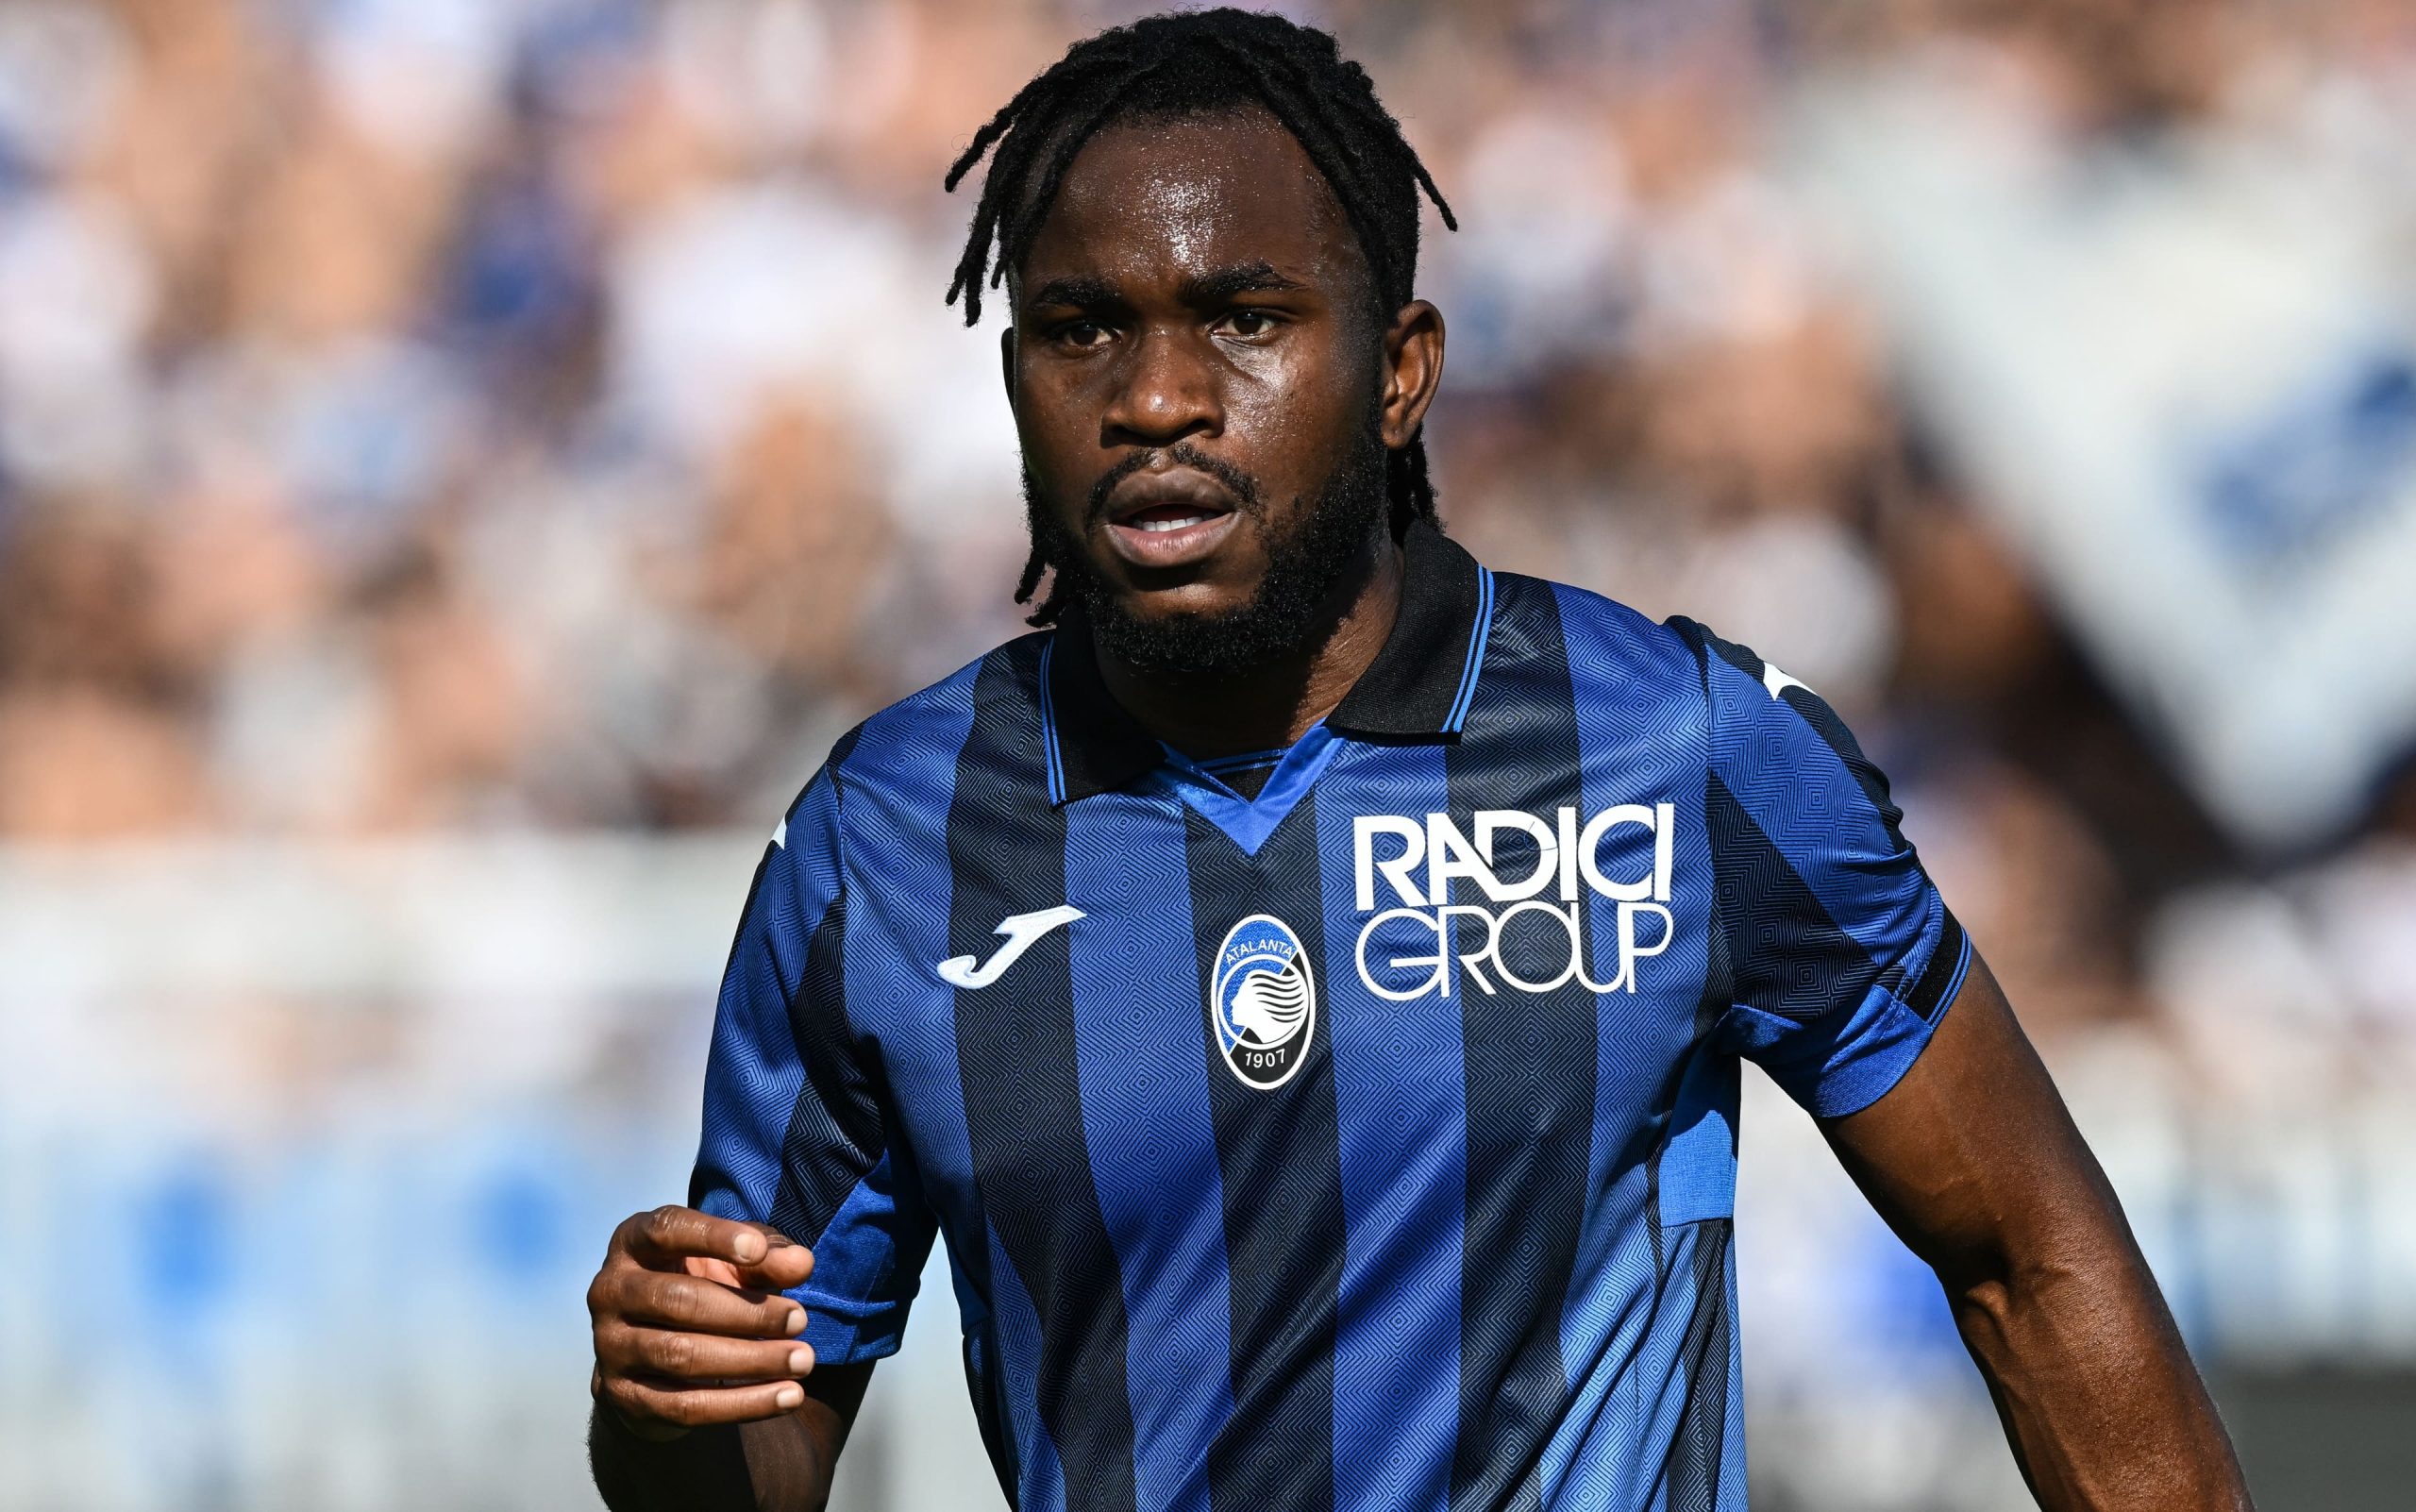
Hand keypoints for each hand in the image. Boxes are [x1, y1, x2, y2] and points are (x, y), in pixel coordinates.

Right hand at [589, 1205, 817, 1439]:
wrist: (655, 1355)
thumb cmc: (703, 1283)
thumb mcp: (735, 1260)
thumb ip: (769, 1254)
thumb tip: (802, 1264)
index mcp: (633, 1241)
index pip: (667, 1229)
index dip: (712, 1237)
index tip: (758, 1251)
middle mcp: (610, 1290)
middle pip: (679, 1301)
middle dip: (747, 1313)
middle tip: (800, 1319)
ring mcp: (610, 1346)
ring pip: (682, 1356)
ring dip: (751, 1360)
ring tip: (803, 1360)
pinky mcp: (623, 1396)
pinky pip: (686, 1405)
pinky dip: (743, 1403)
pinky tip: (788, 1395)